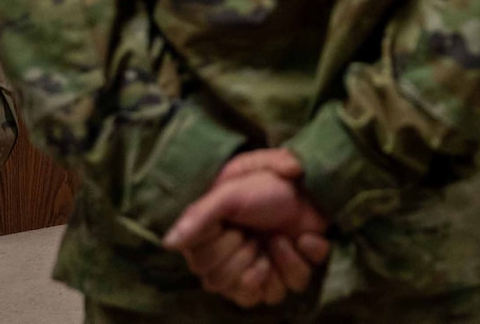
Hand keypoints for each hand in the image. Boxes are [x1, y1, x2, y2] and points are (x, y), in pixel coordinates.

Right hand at [164, 149, 329, 307]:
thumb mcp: (231, 193)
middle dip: (245, 256)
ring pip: (259, 295)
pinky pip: (290, 288)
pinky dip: (299, 262)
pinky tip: (302, 240)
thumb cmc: (268, 184)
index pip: (204, 270)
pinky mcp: (289, 272)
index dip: (220, 251)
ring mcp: (262, 269)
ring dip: (276, 262)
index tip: (233, 228)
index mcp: (211, 242)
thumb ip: (199, 216)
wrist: (311, 184)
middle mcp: (232, 260)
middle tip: (255, 234)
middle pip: (226, 285)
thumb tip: (168, 243)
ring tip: (281, 238)